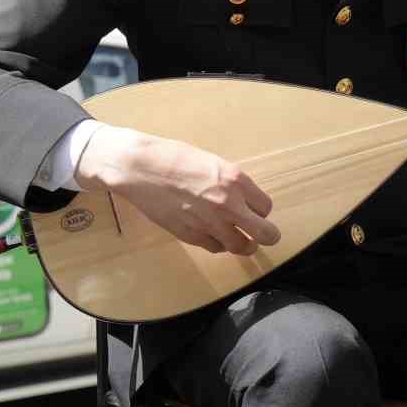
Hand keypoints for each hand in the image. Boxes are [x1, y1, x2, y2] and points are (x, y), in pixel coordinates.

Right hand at [72, 126, 280, 255]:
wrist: (139, 169)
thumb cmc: (173, 158)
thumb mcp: (212, 162)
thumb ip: (231, 183)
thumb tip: (243, 200)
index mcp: (235, 180)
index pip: (266, 207)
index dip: (261, 210)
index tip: (254, 209)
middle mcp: (228, 205)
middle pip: (265, 234)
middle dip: (268, 236)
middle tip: (264, 235)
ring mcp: (210, 224)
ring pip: (241, 247)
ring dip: (244, 243)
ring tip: (240, 239)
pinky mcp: (191, 236)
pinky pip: (216, 248)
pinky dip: (218, 243)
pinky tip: (214, 235)